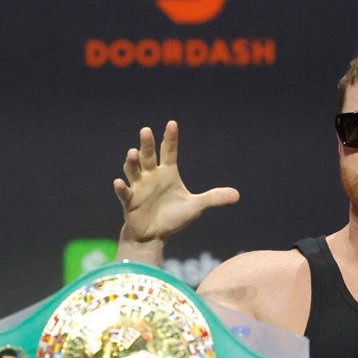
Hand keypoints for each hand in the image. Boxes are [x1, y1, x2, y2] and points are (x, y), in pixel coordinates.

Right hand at [113, 120, 239, 263]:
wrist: (154, 234)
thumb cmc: (173, 217)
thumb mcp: (195, 206)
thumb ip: (213, 198)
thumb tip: (237, 195)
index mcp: (168, 173)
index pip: (169, 152)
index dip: (170, 138)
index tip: (172, 123)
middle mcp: (152, 176)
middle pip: (149, 156)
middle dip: (147, 144)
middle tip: (146, 130)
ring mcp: (139, 187)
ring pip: (134, 171)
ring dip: (132, 162)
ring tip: (132, 152)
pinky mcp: (130, 201)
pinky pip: (124, 193)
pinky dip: (121, 188)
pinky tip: (119, 182)